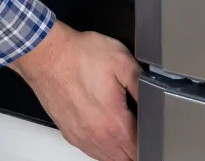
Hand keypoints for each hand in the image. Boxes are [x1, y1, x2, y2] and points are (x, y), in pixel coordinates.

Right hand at [10, 21, 138, 160]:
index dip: (151, 139)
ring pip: (108, 158)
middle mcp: (97, 135)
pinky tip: (106, 132)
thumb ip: (144, 84)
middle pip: (126, 158)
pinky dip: (103, 147)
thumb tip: (158, 96)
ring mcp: (81, 136)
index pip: (142, 149)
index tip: (151, 126)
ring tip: (126, 131)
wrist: (46, 54)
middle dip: (137, 147)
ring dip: (120, 149)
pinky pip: (92, 151)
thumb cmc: (78, 55)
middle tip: (139, 127)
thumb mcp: (122, 61)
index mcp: (114, 122)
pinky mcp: (69, 132)